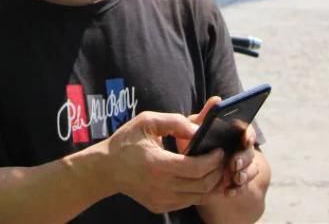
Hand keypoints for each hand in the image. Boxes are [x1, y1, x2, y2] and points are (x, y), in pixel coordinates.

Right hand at [105, 111, 226, 213]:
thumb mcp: (147, 121)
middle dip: (218, 171)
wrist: (107, 168)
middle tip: (222, 159)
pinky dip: (199, 191)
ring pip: (199, 197)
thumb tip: (199, 130)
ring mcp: (161, 200)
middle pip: (203, 185)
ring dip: (212, 183)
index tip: (219, 150)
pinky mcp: (161, 207)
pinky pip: (188, 201)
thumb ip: (175, 122)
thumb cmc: (127, 141)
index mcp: (158, 164)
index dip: (213, 160)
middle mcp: (161, 186)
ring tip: (216, 168)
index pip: (196, 168)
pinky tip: (201, 178)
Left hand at [177, 97, 259, 198]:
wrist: (194, 166)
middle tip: (233, 164)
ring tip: (233, 179)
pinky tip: (227, 191)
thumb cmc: (195, 141)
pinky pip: (243, 187)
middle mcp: (242, 149)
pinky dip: (236, 189)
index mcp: (234, 133)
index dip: (249, 135)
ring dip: (242, 175)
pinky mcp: (238, 183)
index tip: (245, 140)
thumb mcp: (197, 127)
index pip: (248, 131)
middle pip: (250, 153)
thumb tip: (217, 100)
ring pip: (250, 171)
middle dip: (243, 159)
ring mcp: (243, 167)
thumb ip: (207, 115)